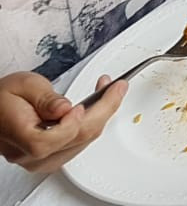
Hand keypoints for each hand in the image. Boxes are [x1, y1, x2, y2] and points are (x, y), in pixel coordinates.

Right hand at [0, 72, 125, 173]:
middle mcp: (28, 154)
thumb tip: (64, 108)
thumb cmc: (4, 96)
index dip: (71, 123)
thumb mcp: (24, 85)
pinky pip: (78, 144)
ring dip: (101, 116)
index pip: (49, 140)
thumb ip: (46, 98)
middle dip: (103, 110)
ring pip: (81, 143)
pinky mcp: (48, 157)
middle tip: (117, 88)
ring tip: (108, 92)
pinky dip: (91, 124)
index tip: (83, 104)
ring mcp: (38, 159)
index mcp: (17, 134)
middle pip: (74, 139)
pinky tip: (97, 108)